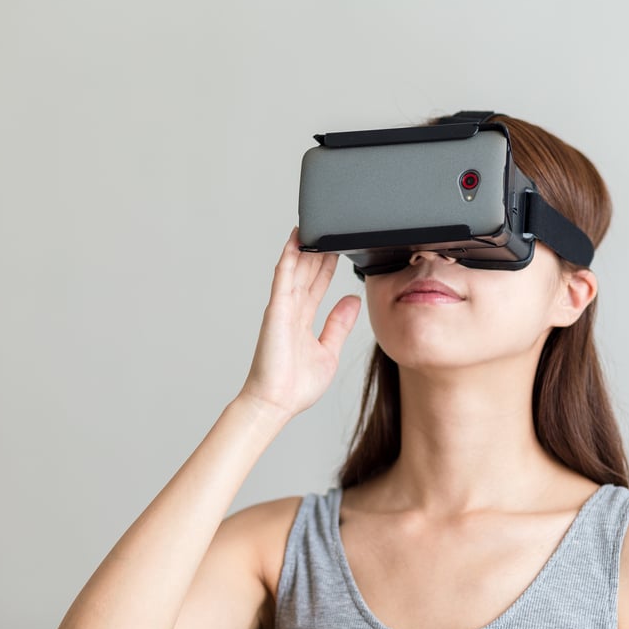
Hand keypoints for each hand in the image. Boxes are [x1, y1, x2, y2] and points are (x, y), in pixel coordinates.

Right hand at [238, 228, 360, 420]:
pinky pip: (284, 278)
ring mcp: (283, 308)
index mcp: (303, 321)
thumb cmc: (296, 385)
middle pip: (307, 272)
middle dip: (319, 252)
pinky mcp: (276, 309)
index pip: (317, 286)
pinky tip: (296, 240)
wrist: (276, 403)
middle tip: (331, 230)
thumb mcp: (329, 351)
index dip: (327, 267)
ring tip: (314, 226)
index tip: (338, 250)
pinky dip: (289, 258)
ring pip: (296, 269)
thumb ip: (339, 325)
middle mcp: (292, 311)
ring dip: (304, 248)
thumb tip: (351, 301)